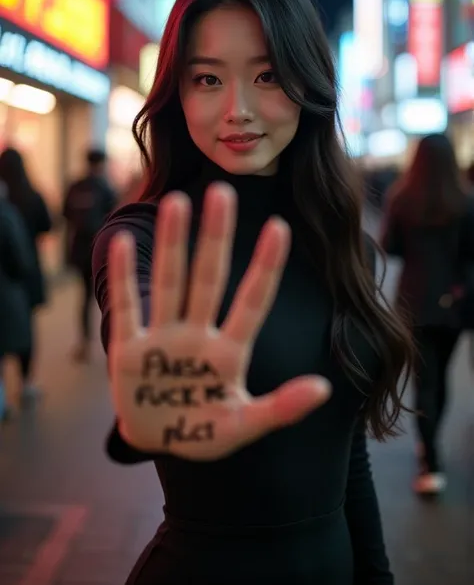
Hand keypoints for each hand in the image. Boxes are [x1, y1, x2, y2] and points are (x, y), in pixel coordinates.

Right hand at [107, 182, 330, 459]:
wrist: (157, 440)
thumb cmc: (204, 432)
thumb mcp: (244, 425)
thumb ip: (280, 409)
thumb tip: (324, 388)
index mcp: (229, 352)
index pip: (252, 302)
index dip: (265, 267)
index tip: (279, 227)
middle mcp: (197, 334)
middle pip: (209, 279)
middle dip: (215, 238)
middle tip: (222, 190)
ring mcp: (162, 338)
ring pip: (170, 283)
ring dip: (172, 244)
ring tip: (176, 203)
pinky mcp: (128, 350)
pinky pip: (125, 308)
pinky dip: (124, 278)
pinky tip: (123, 242)